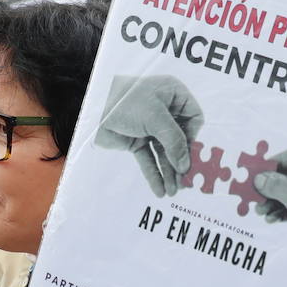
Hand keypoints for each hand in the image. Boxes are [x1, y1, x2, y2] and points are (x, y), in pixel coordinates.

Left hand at [96, 76, 203, 196]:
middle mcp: (165, 110)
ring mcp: (150, 127)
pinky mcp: (136, 140)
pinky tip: (159, 189)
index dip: (193, 138)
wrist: (92, 107)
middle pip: (180, 140)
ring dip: (168, 172)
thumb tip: (186, 165)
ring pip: (164, 152)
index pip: (193, 118)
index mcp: (173, 95)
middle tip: (184, 183)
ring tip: (172, 192)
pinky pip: (149, 159)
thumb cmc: (125, 101)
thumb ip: (174, 141)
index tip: (191, 156)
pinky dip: (154, 174)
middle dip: (181, 162)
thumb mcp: (155, 117)